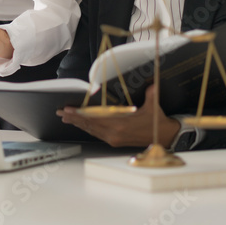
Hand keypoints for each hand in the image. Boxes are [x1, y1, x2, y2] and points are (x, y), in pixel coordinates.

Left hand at [56, 85, 180, 147]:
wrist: (165, 138)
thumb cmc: (157, 121)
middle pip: (89, 124)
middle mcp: (114, 133)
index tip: (69, 109)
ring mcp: (113, 138)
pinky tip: (80, 124)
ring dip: (78, 123)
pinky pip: (96, 134)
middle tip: (60, 111)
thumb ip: (150, 93)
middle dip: (74, 118)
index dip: (81, 114)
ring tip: (65, 117)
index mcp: (121, 124)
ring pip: (91, 130)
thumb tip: (151, 82)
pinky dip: (86, 128)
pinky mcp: (114, 141)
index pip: (96, 118)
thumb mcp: (153, 105)